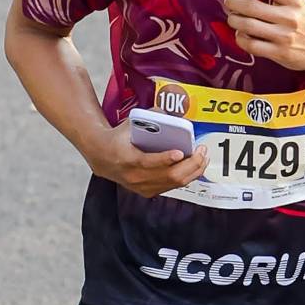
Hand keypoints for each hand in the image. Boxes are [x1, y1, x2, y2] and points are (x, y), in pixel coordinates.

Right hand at [89, 125, 207, 198]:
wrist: (101, 157)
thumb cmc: (118, 139)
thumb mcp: (128, 124)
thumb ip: (148, 117)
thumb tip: (168, 113)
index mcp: (127, 158)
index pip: (147, 162)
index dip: (165, 159)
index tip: (180, 152)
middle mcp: (135, 176)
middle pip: (169, 175)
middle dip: (190, 164)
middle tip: (201, 150)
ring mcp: (142, 186)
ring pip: (174, 183)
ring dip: (193, 171)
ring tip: (203, 157)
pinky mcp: (148, 191)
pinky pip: (172, 186)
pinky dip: (186, 177)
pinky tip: (195, 167)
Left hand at [220, 0, 304, 79]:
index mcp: (296, 1)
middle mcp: (291, 18)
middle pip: (252, 7)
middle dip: (234, 2)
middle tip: (228, 1)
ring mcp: (284, 37)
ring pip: (248, 26)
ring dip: (234, 20)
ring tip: (233, 17)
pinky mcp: (279, 54)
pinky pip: (251, 45)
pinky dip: (240, 38)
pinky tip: (241, 34)